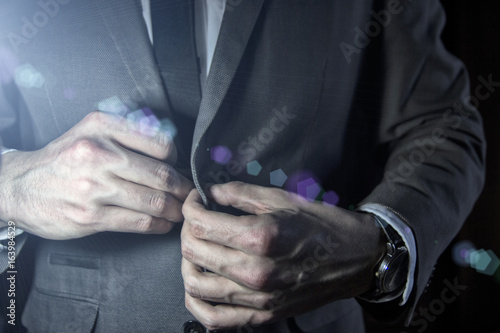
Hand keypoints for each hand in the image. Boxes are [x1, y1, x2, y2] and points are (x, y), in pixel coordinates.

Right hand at [0, 111, 192, 238]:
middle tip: (189, 194)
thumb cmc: (63, 159)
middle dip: (182, 189)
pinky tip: (163, 224)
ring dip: (175, 210)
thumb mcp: (90, 131)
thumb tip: (170, 153)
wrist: (20, 185)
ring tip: (180, 211)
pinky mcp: (90, 216)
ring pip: (154, 201)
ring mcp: (94, 188)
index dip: (177, 159)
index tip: (179, 168)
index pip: (160, 143)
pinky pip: (139, 222)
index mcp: (102, 128)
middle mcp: (98, 155)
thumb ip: (128, 134)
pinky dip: (159, 225)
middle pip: (161, 175)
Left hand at [181, 182, 385, 330]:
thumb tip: (210, 192)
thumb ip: (240, 193)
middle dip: (187, 230)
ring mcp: (258, 298)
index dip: (191, 207)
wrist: (356, 258)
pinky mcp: (262, 315)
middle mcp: (255, 271)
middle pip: (193, 251)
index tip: (197, 200)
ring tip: (196, 249)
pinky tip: (198, 286)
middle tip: (197, 220)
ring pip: (195, 284)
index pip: (201, 224)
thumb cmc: (322, 225)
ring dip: (187, 262)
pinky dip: (197, 303)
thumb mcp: (283, 199)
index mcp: (261, 237)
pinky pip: (214, 319)